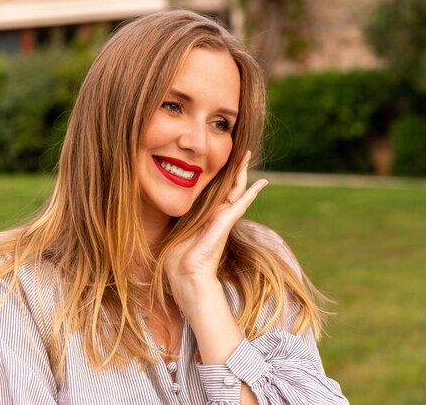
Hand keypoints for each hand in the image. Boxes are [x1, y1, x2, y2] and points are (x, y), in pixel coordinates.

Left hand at [165, 151, 267, 289]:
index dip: (215, 175)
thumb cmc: (178, 259)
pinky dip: (252, 192)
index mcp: (204, 216)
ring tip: (247, 154)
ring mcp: (223, 218)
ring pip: (236, 188)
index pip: (213, 191)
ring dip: (242, 171)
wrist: (186, 275)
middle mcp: (216, 215)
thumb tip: (162, 207)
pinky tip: (262, 182)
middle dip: (232, 167)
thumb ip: (175, 218)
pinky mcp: (225, 222)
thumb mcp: (174, 231)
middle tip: (238, 151)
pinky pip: (241, 203)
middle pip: (227, 185)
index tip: (216, 160)